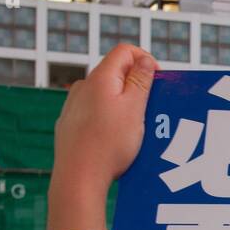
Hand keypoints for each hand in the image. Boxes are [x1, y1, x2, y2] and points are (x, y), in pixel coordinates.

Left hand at [48, 44, 157, 229]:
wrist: (79, 177)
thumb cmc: (109, 145)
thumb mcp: (134, 110)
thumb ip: (141, 82)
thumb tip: (145, 60)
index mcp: (100, 78)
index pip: (125, 51)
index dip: (146, 60)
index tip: (158, 82)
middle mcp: (83, 87)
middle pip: (115, 73)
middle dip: (137, 86)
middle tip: (151, 109)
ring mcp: (74, 105)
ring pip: (105, 95)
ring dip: (123, 105)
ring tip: (135, 129)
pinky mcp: (71, 124)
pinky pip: (95, 113)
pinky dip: (109, 119)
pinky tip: (116, 141)